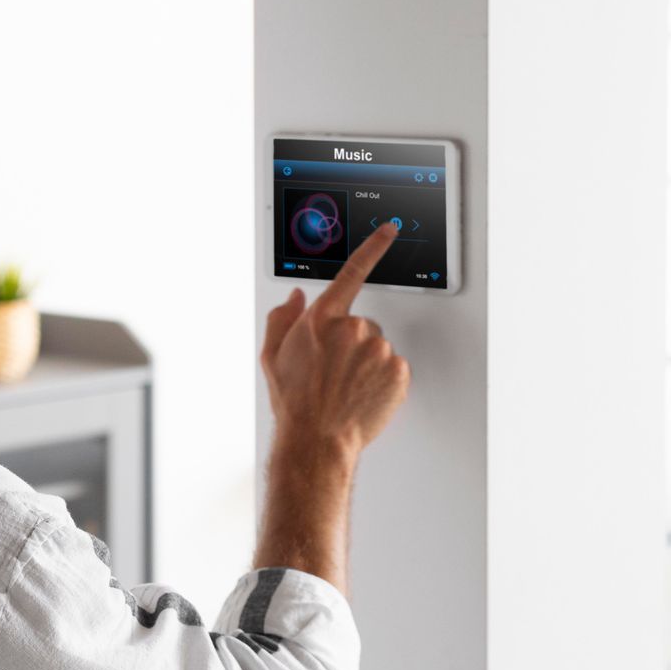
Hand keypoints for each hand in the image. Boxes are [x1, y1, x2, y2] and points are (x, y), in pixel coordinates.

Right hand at [260, 222, 411, 457]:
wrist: (316, 439)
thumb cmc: (294, 402)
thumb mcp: (272, 356)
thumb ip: (282, 319)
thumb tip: (295, 298)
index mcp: (321, 319)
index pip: (352, 272)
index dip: (374, 247)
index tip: (390, 230)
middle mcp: (352, 327)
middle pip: (361, 325)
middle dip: (352, 343)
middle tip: (336, 372)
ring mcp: (378, 348)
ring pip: (378, 348)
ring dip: (367, 363)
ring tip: (347, 387)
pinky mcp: (397, 369)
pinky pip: (394, 368)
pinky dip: (383, 380)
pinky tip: (364, 394)